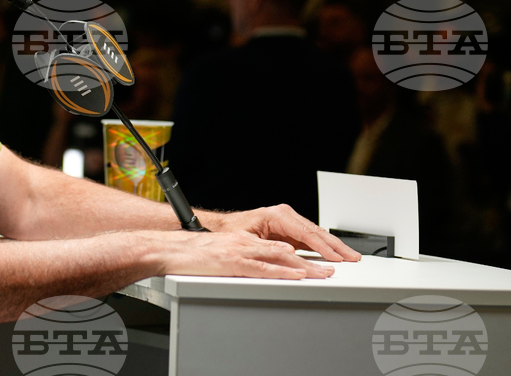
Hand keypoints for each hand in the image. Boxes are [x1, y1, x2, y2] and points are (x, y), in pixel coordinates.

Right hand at [158, 229, 336, 278]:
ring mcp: (242, 249)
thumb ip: (252, 253)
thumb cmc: (197, 252)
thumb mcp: (230, 249)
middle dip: (315, 255)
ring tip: (324, 272)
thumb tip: (276, 260)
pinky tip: (295, 273)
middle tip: (337, 264)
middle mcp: (249, 240)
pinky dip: (281, 270)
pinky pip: (262, 267)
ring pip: (281, 257)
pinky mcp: (233, 261)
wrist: (173, 250)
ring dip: (305, 265)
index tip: (328, 256)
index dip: (309, 248)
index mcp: (249, 237)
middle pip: (289, 247)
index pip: (285, 241)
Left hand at [214, 204, 361, 262]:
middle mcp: (286, 215)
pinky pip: (311, 238)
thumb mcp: (249, 240)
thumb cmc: (233, 232)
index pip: (306, 232)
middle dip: (336, 246)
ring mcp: (289, 221)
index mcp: (277, 215)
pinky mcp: (290, 229)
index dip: (322, 246)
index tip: (335, 257)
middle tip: (352, 257)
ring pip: (317, 234)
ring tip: (350, 256)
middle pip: (316, 231)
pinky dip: (325, 246)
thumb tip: (290, 252)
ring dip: (334, 246)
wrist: (225, 227)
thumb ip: (269, 246)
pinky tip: (336, 254)